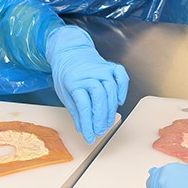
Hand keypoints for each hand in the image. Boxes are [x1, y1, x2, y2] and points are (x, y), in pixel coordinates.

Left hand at [46, 26, 128, 143]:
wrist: (69, 51)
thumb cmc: (66, 74)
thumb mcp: (64, 93)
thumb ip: (76, 110)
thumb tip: (84, 129)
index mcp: (74, 81)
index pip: (83, 106)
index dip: (87, 124)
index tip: (89, 136)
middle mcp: (89, 74)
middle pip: (99, 98)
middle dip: (100, 118)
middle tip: (99, 131)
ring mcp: (101, 69)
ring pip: (111, 90)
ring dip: (110, 110)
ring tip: (107, 123)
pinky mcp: (110, 66)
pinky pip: (121, 76)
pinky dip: (123, 89)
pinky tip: (119, 101)